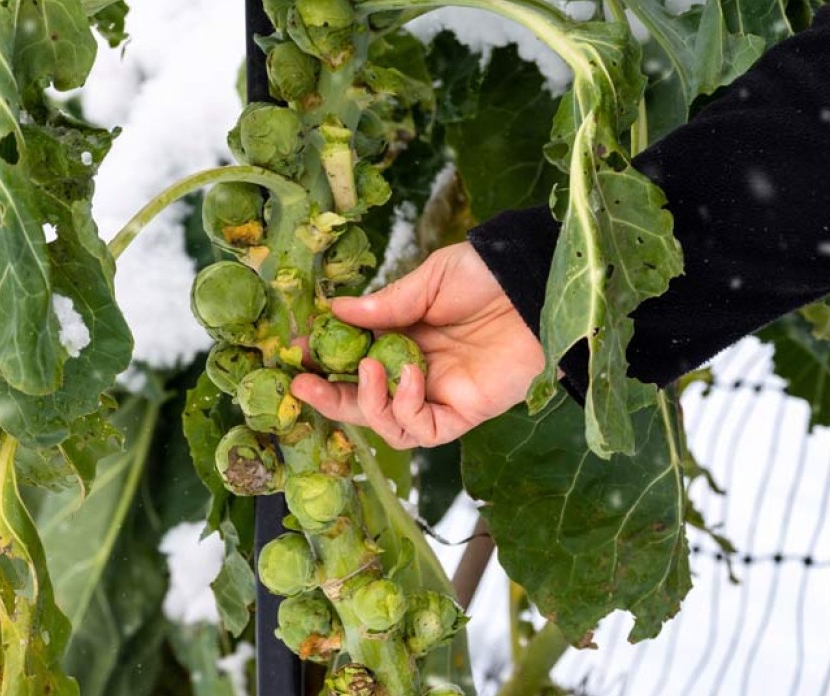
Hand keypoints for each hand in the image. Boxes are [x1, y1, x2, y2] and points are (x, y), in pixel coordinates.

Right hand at [291, 242, 545, 448]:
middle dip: (328, 396)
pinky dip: (407, 408)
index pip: (353, 360)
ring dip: (366, 403)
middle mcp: (416, 372)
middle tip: (301, 382)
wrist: (534, 285)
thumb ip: (385, 304)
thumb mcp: (429, 281)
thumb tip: (335, 312)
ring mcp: (439, 396)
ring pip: (388, 425)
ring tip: (364, 369)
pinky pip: (424, 429)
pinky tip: (408, 375)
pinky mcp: (464, 413)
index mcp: (404, 338)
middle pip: (362, 401)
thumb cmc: (487, 276)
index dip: (323, 360)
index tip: (294, 350)